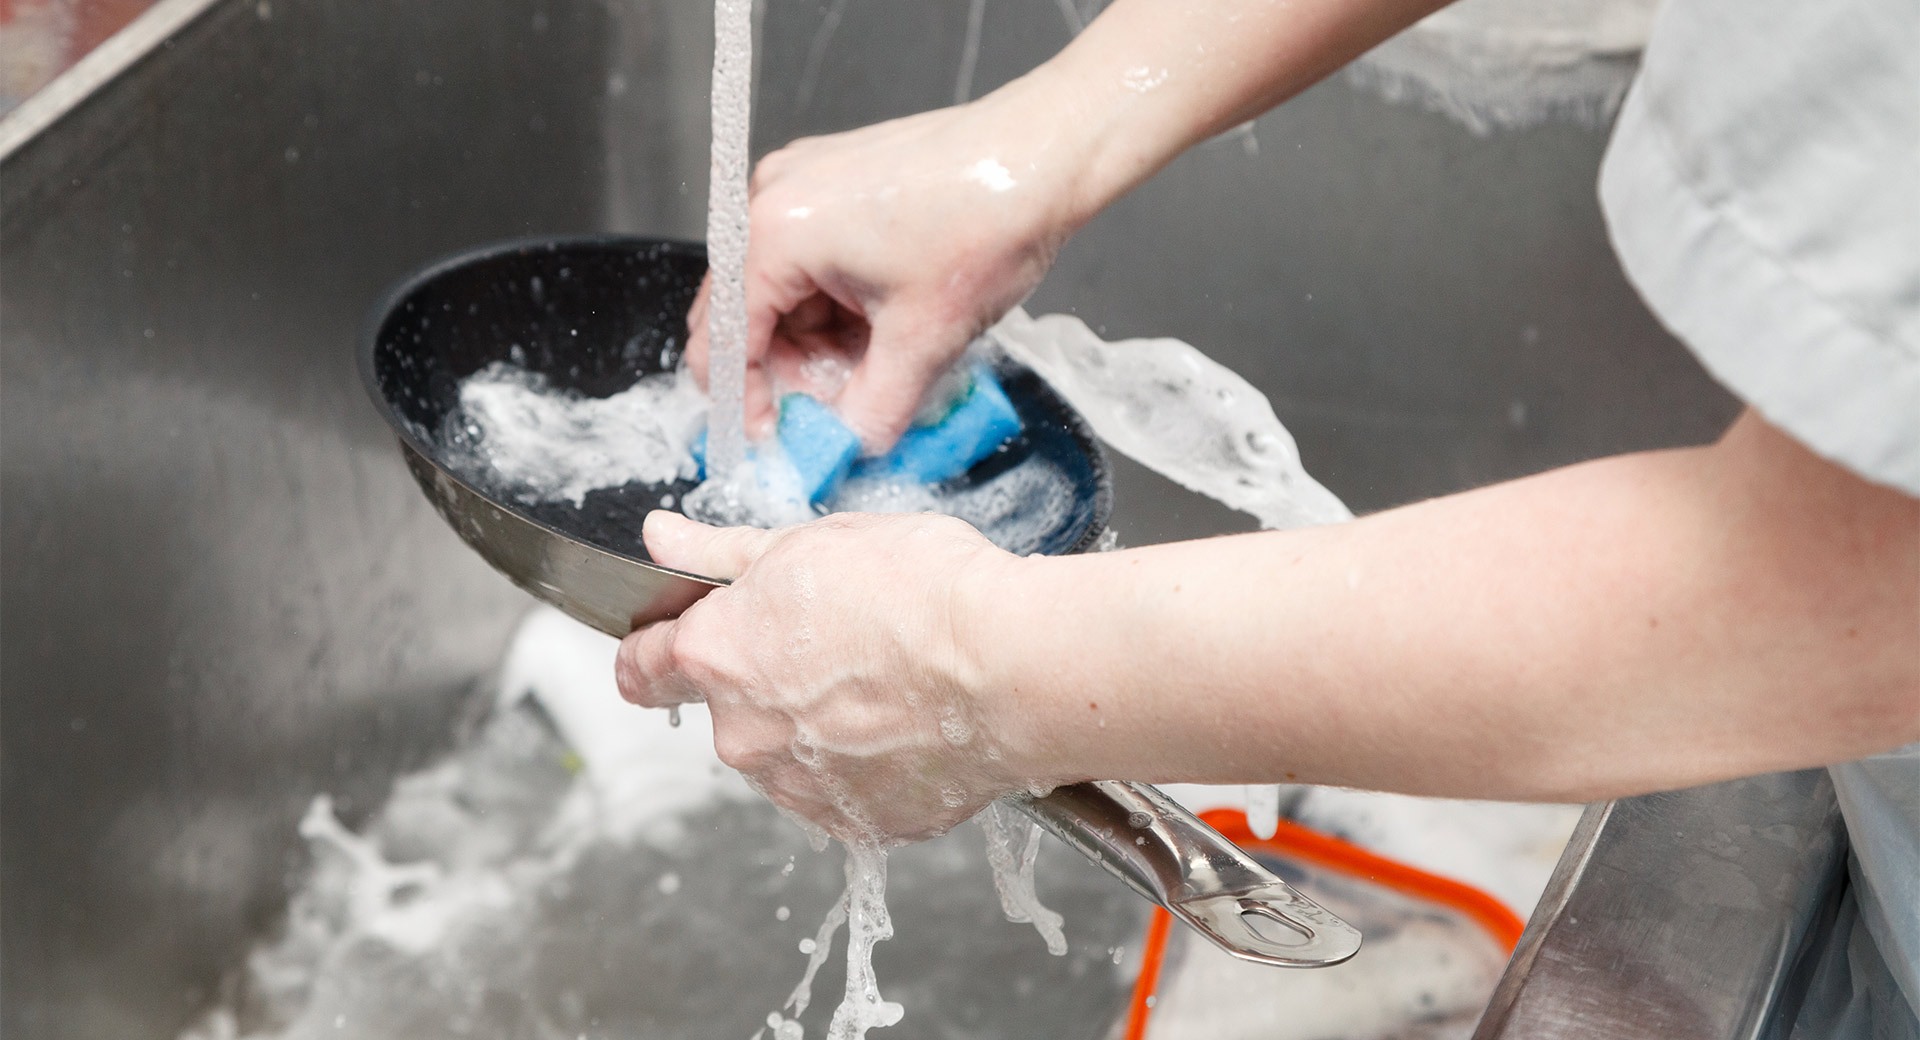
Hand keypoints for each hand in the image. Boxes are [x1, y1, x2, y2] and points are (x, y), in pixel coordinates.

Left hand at [615, 510, 1033, 844]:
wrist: (1011, 668)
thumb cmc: (923, 593)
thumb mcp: (810, 541)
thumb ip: (721, 553)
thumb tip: (662, 540)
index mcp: (716, 656)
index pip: (641, 667)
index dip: (658, 647)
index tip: (680, 639)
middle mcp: (742, 734)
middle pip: (730, 709)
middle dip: (769, 680)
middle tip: (839, 639)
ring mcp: (798, 788)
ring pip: (788, 754)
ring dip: (819, 726)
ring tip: (890, 681)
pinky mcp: (859, 824)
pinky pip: (847, 792)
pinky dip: (870, 765)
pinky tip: (912, 722)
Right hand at [684, 84, 1088, 452]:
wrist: (1043, 154)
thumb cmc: (987, 221)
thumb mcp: (923, 340)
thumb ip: (871, 410)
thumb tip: (846, 449)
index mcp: (775, 233)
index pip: (723, 341)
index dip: (746, 401)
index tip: (775, 439)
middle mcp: (771, 198)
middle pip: (745, 314)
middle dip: (789, 371)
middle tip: (840, 410)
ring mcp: (802, 183)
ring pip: (783, 291)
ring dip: (819, 340)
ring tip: (881, 363)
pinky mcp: (833, 180)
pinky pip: (811, 260)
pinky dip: (838, 303)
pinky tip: (885, 324)